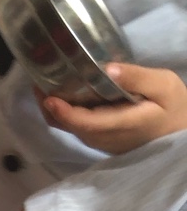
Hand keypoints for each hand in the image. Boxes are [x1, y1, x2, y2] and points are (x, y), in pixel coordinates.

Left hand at [38, 65, 186, 154]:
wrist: (181, 134)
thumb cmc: (174, 107)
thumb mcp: (163, 85)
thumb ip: (136, 78)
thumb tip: (107, 69)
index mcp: (120, 124)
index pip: (84, 122)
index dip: (64, 112)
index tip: (47, 96)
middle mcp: (105, 137)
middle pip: (70, 126)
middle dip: (50, 106)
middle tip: (38, 80)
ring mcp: (101, 141)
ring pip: (71, 128)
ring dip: (55, 109)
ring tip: (44, 83)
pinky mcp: (102, 139)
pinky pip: (78, 127)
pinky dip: (65, 112)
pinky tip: (63, 94)